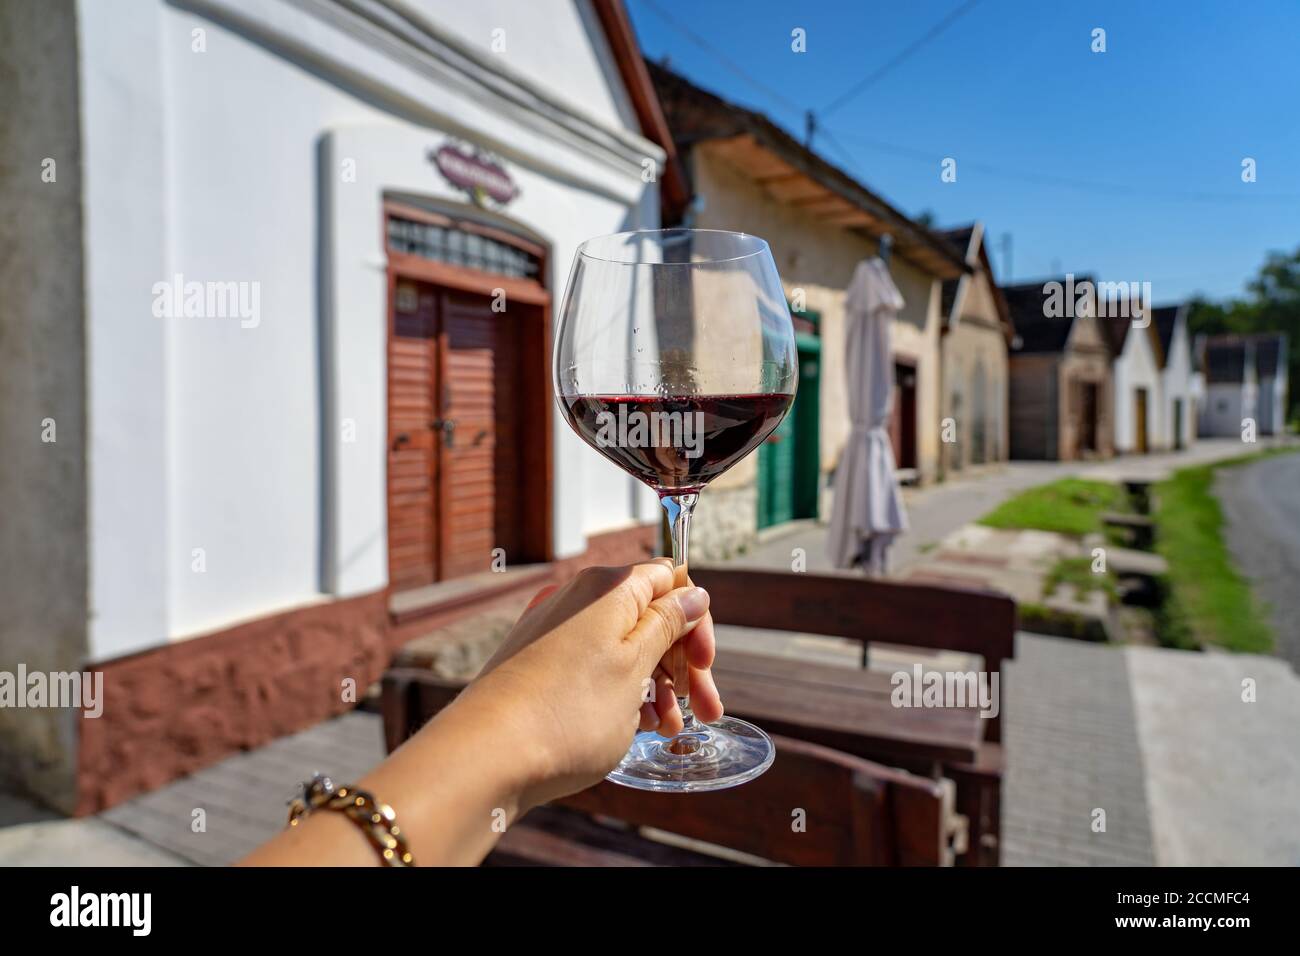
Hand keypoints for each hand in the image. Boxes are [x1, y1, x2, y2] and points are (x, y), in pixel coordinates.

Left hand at [460, 559, 723, 807]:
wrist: (485, 758)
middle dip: (682, 665)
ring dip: (656, 687)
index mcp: (607, 588)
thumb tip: (692, 594)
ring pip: (624, 650)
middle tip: (706, 711)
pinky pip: (594, 670)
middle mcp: (579, 601)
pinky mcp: (539, 667)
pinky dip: (622, 695)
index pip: (670, 580)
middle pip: (650, 619)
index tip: (704, 664)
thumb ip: (667, 625)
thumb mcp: (635, 667)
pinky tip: (634, 728)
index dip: (695, 621)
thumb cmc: (567, 712)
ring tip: (665, 730)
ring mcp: (555, 634)